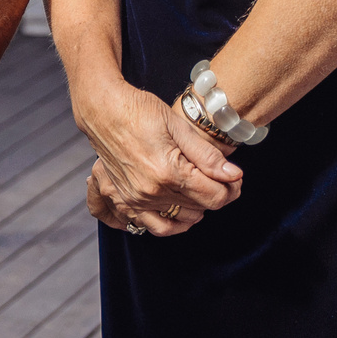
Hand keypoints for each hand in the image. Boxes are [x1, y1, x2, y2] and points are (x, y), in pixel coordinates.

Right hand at [75, 78, 241, 233]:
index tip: (234, 178)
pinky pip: (155, 227)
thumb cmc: (138, 110)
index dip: (231, 189)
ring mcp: (136, 199)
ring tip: (201, 188)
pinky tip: (182, 211)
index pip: (214, 196)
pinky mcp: (126, 201)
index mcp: (168, 172)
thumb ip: (207, 155)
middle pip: (200, 208)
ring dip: (198, 208)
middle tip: (222, 177)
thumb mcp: (178, 126)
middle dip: (218, 194)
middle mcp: (151, 191)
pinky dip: (174, 224)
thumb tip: (234, 175)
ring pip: (182, 219)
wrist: (102, 110)